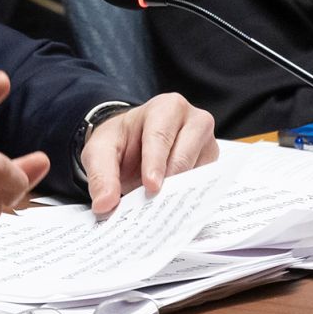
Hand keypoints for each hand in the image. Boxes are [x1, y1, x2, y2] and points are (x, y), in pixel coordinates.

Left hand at [81, 93, 217, 214]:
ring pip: (197, 172)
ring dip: (178, 191)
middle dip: (167, 180)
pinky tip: (170, 205)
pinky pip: (205, 184)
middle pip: (183, 155)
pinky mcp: (212, 164)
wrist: (133, 146)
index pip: (161, 136)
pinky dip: (187, 196)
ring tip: (157, 206)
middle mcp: (193, 121)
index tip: (150, 186)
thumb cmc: (121, 142)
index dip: (155, 162)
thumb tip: (103, 205)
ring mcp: (207, 143)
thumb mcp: (100, 151)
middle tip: (152, 202)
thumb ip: (100, 175)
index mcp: (166, 107)